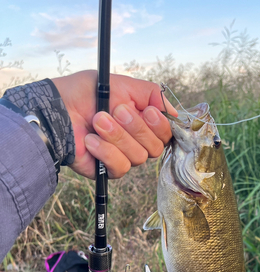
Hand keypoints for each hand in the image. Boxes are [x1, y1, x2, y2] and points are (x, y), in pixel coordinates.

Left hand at [52, 70, 176, 178]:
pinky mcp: (108, 170)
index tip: (148, 111)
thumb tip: (173, 111)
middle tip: (115, 111)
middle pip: (155, 147)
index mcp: (142, 122)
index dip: (161, 125)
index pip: (166, 133)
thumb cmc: (85, 94)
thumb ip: (151, 94)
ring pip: (138, 157)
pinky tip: (91, 140)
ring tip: (97, 121)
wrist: (57, 110)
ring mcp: (123, 157)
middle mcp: (136, 141)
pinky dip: (105, 151)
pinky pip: (120, 167)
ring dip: (116, 136)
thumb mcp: (122, 84)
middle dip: (135, 128)